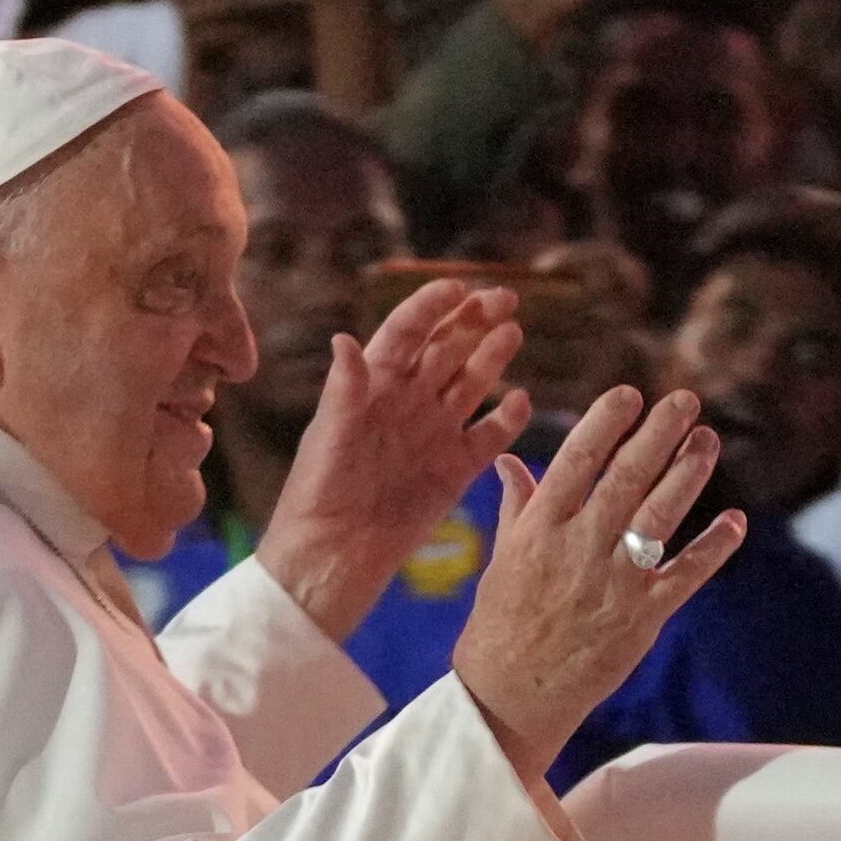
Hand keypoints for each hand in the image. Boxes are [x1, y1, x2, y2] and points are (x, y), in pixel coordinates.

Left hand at [256, 281, 529, 638]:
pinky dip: (508, 420)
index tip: (458, 286)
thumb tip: (344, 339)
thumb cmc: (318, 493)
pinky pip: (489, 437)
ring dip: (492, 357)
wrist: (335, 554)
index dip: (431, 306)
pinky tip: (522, 401)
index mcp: (373, 385)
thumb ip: (345, 388)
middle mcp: (406, 402)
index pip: (406, 332)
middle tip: (503, 297)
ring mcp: (434, 434)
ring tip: (514, 331)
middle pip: (446, 349)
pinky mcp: (456, 469)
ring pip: (471, 384)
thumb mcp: (329, 435)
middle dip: (474, 320)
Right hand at [459, 388, 741, 777]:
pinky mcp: (643, 616)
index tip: (630, 394)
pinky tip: (735, 520)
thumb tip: (510, 460)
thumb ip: (518, 506)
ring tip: (708, 440)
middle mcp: (579, 547)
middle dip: (659, 434)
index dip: (606, 423)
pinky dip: (713, 546)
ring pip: (660, 516)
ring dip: (689, 474)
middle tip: (686, 401)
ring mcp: (614, 582)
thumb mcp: (502, 558)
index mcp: (540, 528)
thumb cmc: (502, 622)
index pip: (577, 460)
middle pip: (627, 478)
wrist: (514, 693)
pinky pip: (686, 573)